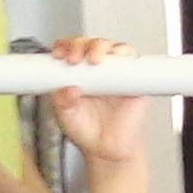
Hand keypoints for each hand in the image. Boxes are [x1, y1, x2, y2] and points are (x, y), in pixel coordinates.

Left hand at [49, 33, 151, 169]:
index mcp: (76, 73)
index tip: (59, 54)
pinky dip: (125, 54)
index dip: (65, 45)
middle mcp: (96, 69)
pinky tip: (116, 60)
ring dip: (101, 46)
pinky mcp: (133, 79)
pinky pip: (132, 59)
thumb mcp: (65, 117)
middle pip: (90, 42)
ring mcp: (116, 72)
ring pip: (111, 46)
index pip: (70, 48)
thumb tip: (68, 89)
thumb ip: (62, 102)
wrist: (108, 150)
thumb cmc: (86, 131)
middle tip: (75, 58)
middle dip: (80, 44)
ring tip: (94, 59)